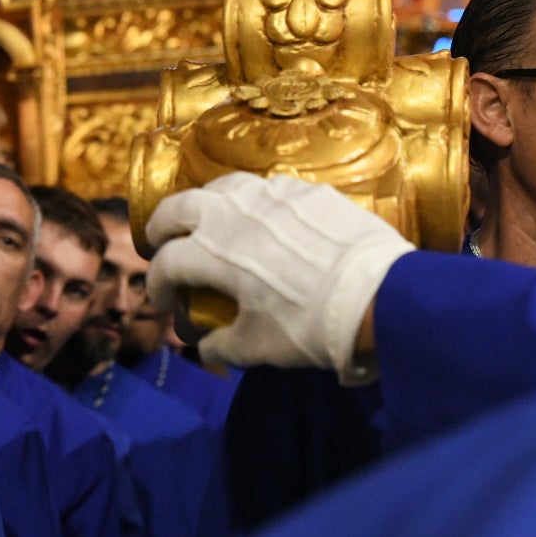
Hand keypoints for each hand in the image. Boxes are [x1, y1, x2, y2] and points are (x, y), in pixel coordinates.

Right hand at [144, 174, 412, 382]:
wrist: (378, 296)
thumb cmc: (306, 325)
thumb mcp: (257, 347)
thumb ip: (223, 346)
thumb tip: (207, 348)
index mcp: (210, 253)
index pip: (166, 263)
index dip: (158, 284)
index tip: (166, 301)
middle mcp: (230, 214)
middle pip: (178, 207)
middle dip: (164, 226)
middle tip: (164, 242)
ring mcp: (269, 195)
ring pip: (221, 187)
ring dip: (205, 204)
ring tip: (210, 220)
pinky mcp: (305, 190)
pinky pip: (266, 189)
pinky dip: (252, 203)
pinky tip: (264, 219)